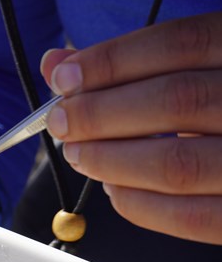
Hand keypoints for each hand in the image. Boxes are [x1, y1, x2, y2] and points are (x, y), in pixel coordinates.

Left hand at [40, 12, 221, 244]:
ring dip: (110, 160)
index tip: (63, 78)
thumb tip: (56, 64)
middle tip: (62, 122)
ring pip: (178, 163)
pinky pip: (191, 217)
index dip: (112, 61)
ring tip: (80, 154)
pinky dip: (139, 204)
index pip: (181, 44)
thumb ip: (128, 65)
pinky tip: (114, 188)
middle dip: (100, 113)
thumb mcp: (194, 69)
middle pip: (176, 101)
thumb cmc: (221, 104)